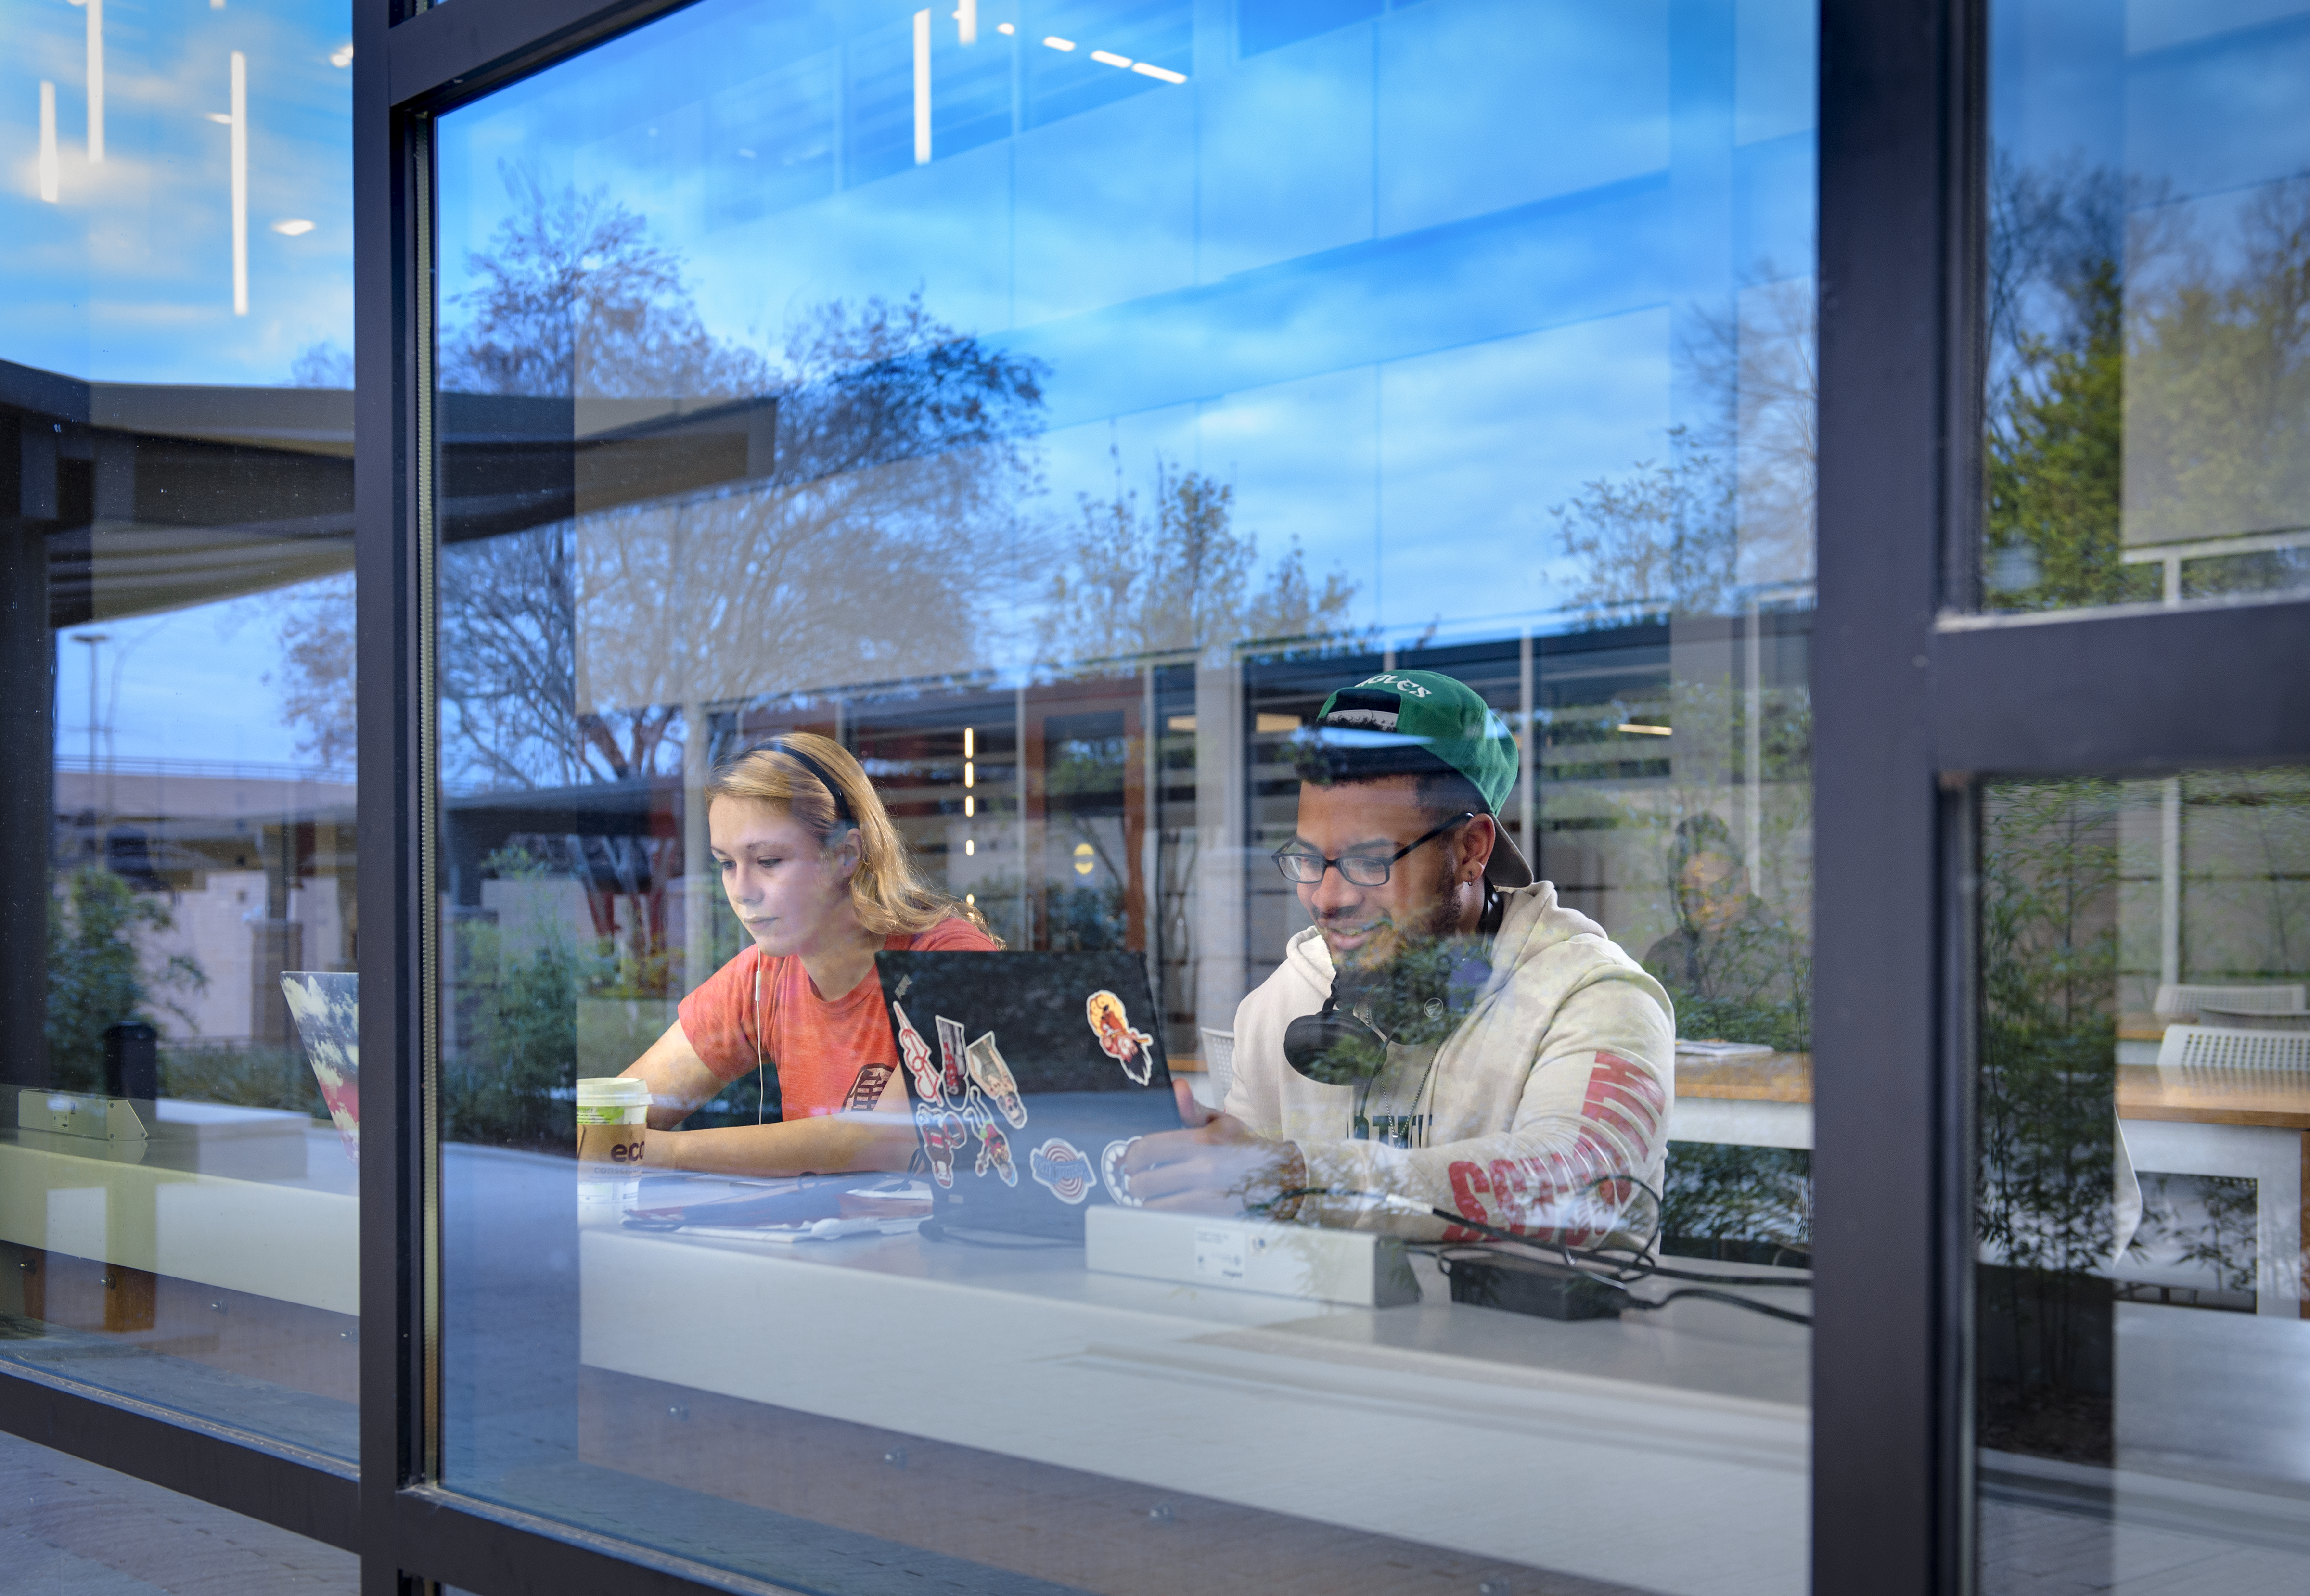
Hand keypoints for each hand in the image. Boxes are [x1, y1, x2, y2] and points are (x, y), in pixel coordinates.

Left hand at [1122, 1082, 1303, 1215]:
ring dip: (1149, 1203)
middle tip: (1141, 1182)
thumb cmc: (1247, 1150)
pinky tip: (1170, 1211)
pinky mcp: (1211, 1221)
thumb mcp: (1223, 1123)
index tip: (1132, 1162)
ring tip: (1157, 1197)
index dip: (1131, 1157)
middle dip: (1136, 1182)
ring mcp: (1207, 1200)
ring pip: (1152, 1207)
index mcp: (1202, 1143)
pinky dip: (1164, 1218)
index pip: (1147, 1149)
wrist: (1283, 1180)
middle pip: (1142, 1182)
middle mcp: (1202, 1172)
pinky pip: (1170, 1224)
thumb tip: (1177, 1087)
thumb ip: (1193, 1109)